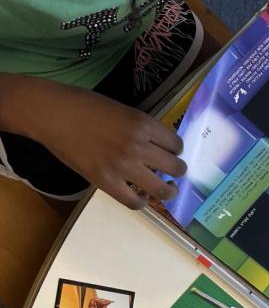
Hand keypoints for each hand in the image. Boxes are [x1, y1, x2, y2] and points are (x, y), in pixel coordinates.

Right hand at [12, 80, 184, 209]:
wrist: (50, 114)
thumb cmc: (84, 105)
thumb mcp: (122, 109)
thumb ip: (141, 127)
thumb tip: (158, 144)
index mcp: (143, 124)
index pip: (176, 144)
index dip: (176, 149)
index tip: (170, 152)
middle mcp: (138, 146)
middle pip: (176, 167)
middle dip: (177, 169)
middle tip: (172, 170)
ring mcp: (123, 167)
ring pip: (163, 189)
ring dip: (169, 190)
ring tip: (167, 188)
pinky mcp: (106, 182)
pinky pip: (134, 202)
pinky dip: (143, 202)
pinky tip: (143, 196)